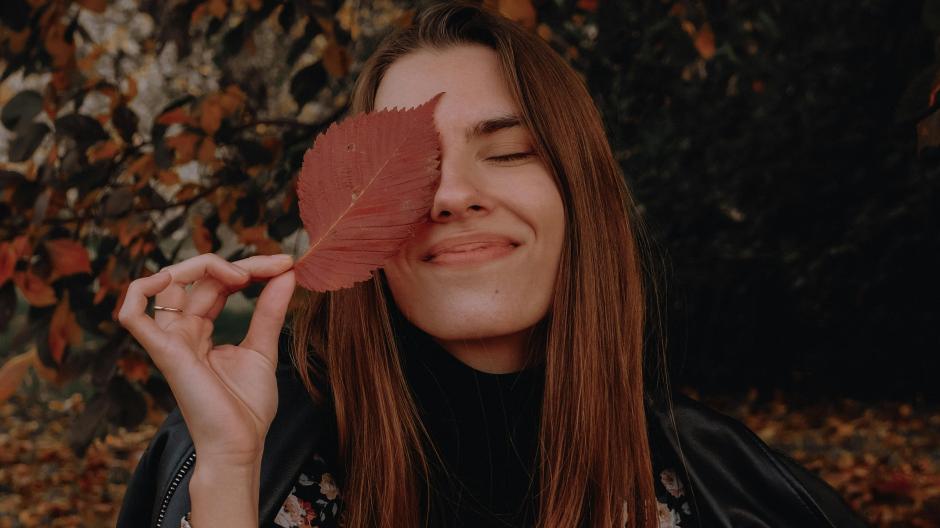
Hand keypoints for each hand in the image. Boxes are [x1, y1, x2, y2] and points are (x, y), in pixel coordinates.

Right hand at [117, 253, 295, 466]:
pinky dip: (141, 289)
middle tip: (279, 266)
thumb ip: (269, 310)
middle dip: (241, 264)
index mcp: (201, 329)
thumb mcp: (263, 348)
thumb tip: (286, 274)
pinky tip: (176, 277)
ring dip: (205, 266)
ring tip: (243, 275)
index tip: (286, 264)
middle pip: (199, 278)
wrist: (241, 444)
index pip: (217, 283)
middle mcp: (181, 330)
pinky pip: (133, 315)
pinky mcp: (163, 352)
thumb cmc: (247, 407)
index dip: (249, 268)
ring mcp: (170, 340)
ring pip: (168, 283)